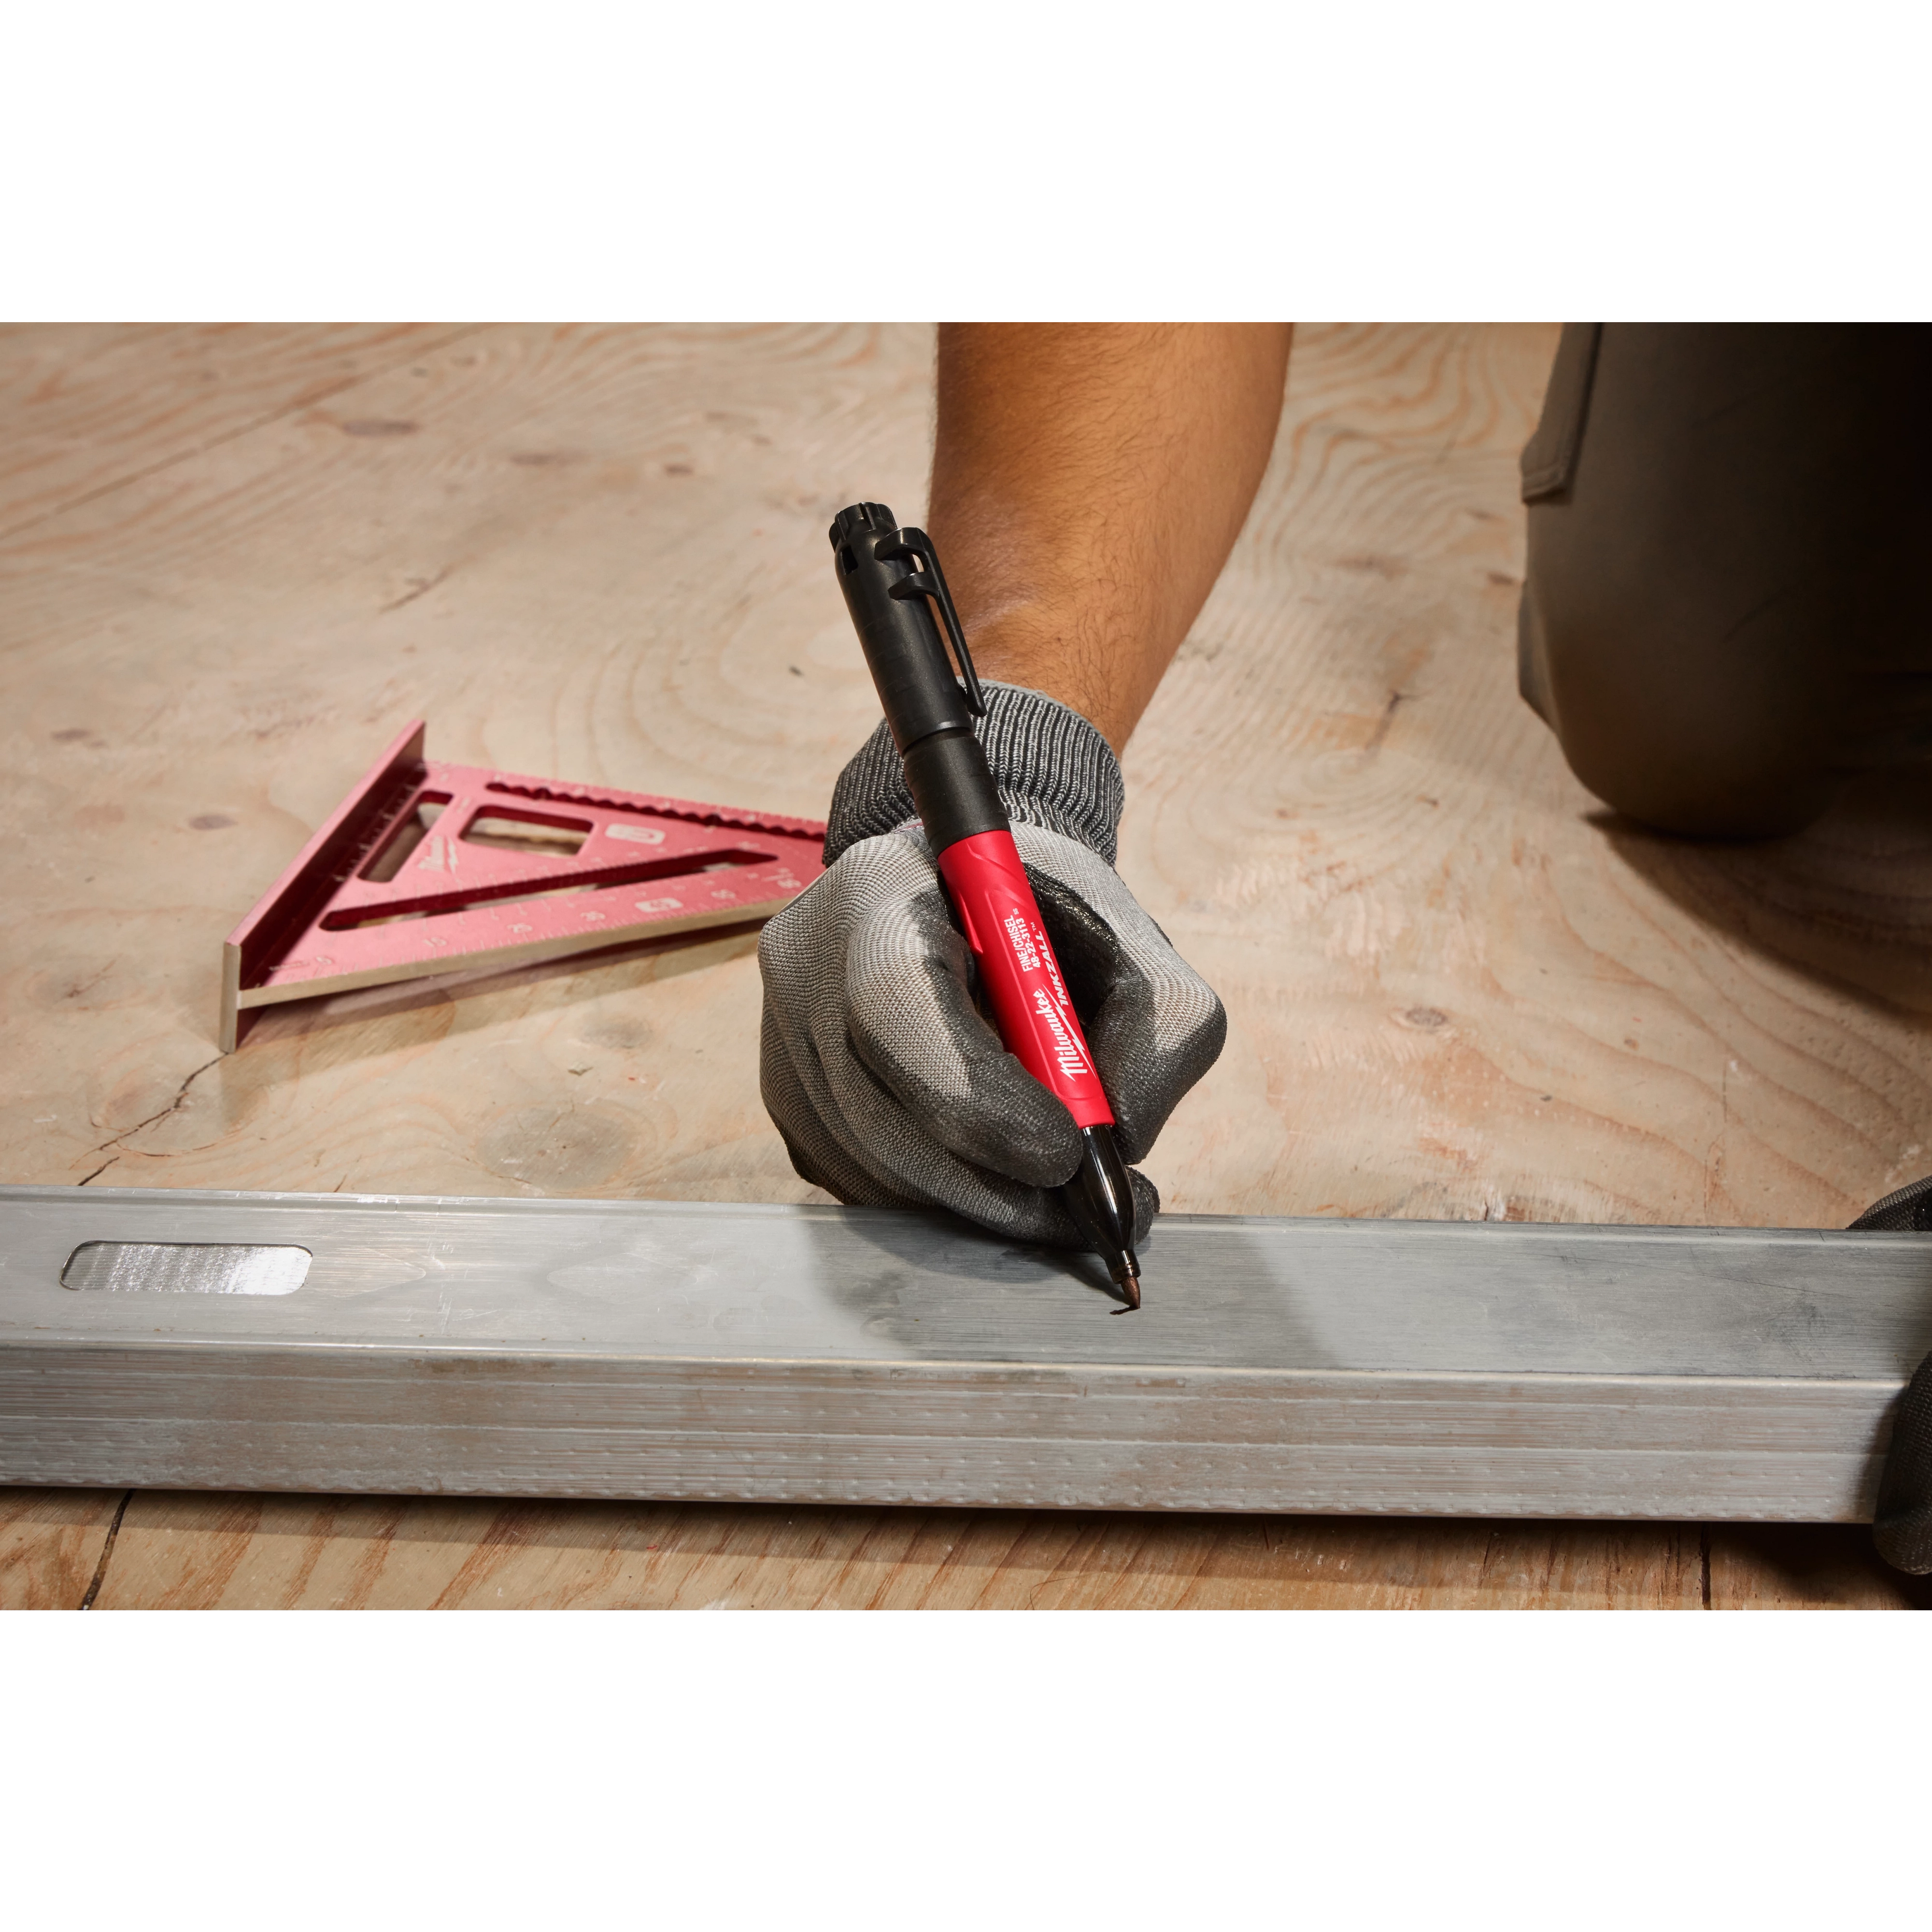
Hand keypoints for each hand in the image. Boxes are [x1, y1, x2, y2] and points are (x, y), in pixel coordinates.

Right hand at [759, 816, 1224, 1245]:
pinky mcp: (789, 1103)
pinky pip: (862, 1185)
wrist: (966, 898)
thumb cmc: (1051, 922)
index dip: (978, 1097)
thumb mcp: (1132, 946)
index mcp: (882, 890)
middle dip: (994, 1185)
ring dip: (977, 1202)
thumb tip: (1121, 1143)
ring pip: (875, 1168)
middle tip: (1084, 1217)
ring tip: (1053, 1189)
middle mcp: (808, 966)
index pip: (896, 1006)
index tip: (1066, 1151)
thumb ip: (1152, 1035)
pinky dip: (942, 1200)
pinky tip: (994, 1172)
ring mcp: (785, 1041)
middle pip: (879, 1112)